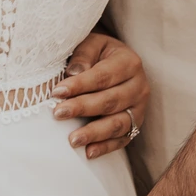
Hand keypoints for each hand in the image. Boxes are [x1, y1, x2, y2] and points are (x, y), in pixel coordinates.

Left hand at [53, 31, 148, 157]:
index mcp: (129, 62)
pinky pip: (122, 140)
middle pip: (110, 101)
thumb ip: (83, 54)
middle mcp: (139, 86)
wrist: (115, 62)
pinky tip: (88, 152)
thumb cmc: (98, 53)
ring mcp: (139, 109)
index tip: (57, 92)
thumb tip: (74, 72)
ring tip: (72, 140)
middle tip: (58, 113)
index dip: (80, 85)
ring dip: (94, 133)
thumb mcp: (92, 43)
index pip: (103, 76)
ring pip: (118, 124)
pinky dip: (105, 147)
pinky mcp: (136, 125)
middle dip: (83, 108)